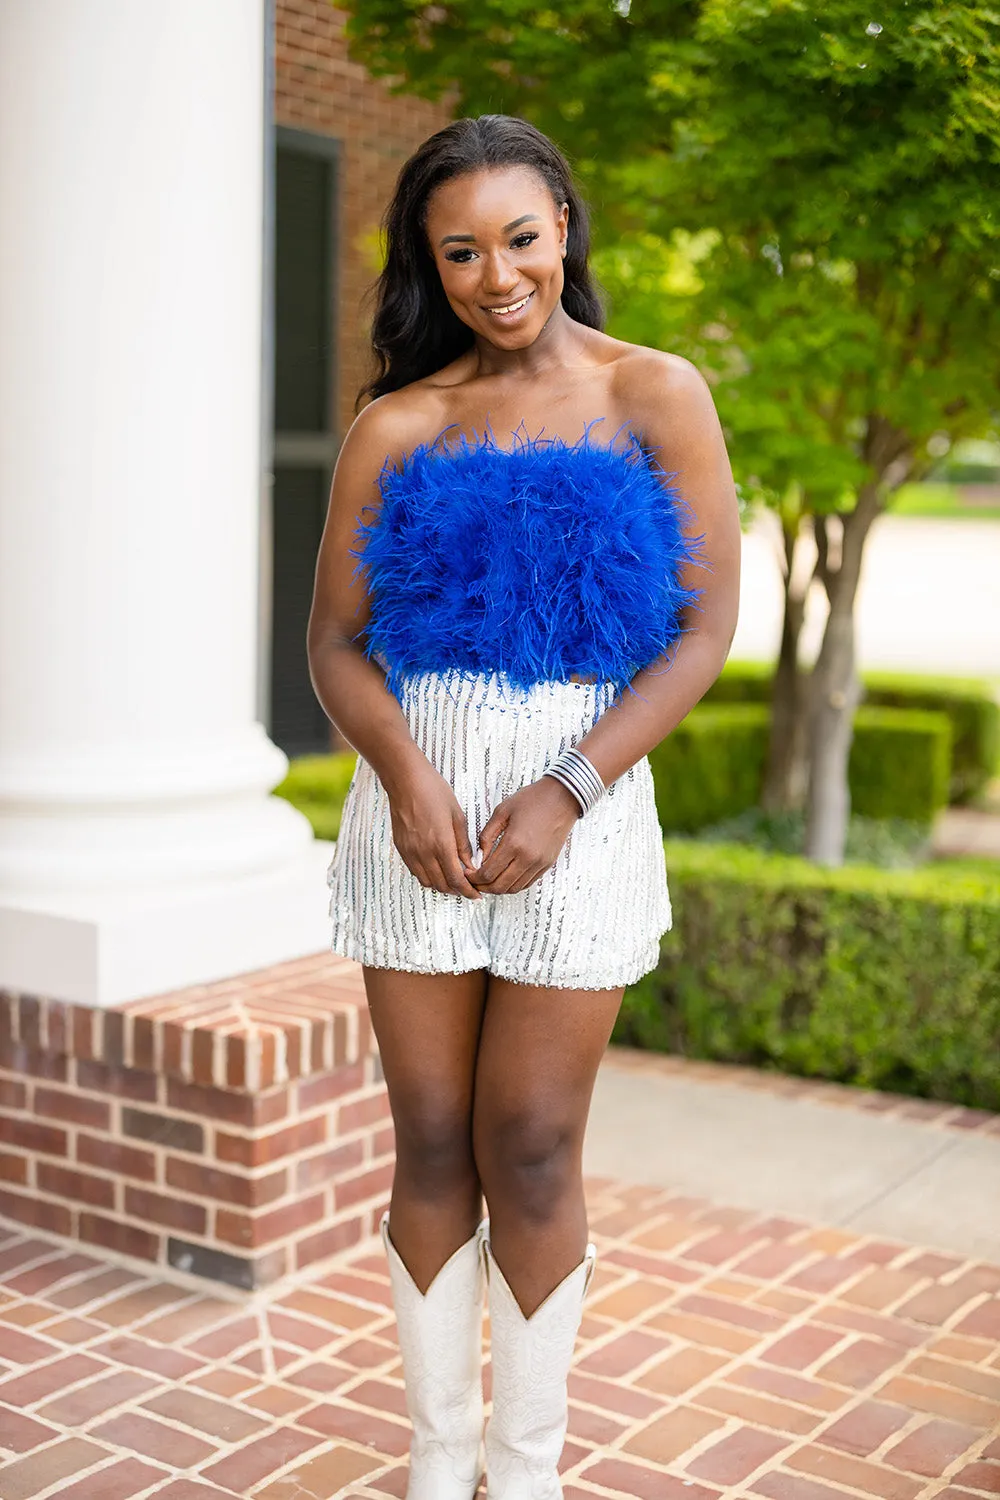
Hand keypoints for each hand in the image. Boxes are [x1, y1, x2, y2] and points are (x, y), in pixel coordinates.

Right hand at [385, 757, 480, 899]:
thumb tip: (470, 865)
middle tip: (469, 888)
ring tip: (454, 880)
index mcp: (441, 845)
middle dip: (457, 890)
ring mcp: (410, 852)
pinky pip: (416, 872)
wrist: (405, 781)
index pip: (456, 879)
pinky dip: (429, 877)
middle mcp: (424, 853)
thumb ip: (463, 844)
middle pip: (442, 885)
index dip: (468, 891)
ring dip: (442, 885)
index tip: (477, 895)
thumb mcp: (457, 816)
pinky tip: (437, 869)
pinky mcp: (402, 849)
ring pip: (428, 882)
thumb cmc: (434, 792)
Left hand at [469, 776, 579, 894]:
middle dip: (483, 886)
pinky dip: (514, 884)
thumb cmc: (533, 800)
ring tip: (489, 880)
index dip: (474, 878)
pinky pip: (527, 883)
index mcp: (513, 843)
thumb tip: (479, 856)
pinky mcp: (547, 864)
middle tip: (475, 880)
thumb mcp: (502, 811)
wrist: (562, 798)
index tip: (468, 874)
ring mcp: (539, 863)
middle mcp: (527, 857)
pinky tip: (505, 876)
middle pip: (499, 886)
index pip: (488, 873)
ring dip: (498, 888)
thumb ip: (487, 835)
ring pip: (513, 888)